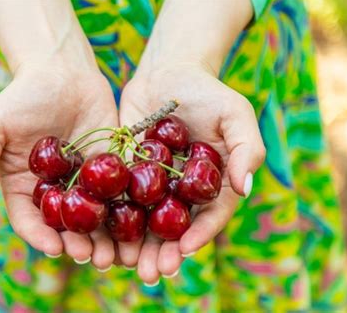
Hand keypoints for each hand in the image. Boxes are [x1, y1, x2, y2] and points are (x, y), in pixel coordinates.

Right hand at [0, 58, 117, 269]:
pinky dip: (128, 213)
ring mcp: (86, 182)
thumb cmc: (22, 97)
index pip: (31, 221)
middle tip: (92, 257)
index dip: (41, 237)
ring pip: (96, 217)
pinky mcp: (112, 168)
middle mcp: (56, 190)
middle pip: (67, 226)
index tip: (55, 249)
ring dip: (106, 239)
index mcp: (25, 188)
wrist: (63, 72)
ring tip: (116, 254)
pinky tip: (138, 226)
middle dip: (79, 244)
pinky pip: (120, 194)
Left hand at [118, 61, 265, 283]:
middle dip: (164, 253)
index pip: (209, 215)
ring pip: (145, 221)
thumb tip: (245, 188)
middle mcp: (182, 191)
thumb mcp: (235, 114)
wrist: (166, 72)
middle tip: (152, 274)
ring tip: (124, 265)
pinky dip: (111, 219)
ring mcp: (153, 184)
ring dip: (136, 246)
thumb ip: (246, 149)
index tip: (185, 250)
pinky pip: (119, 199)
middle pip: (174, 228)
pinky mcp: (127, 173)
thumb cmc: (206, 91)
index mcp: (211, 183)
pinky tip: (100, 236)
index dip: (199, 235)